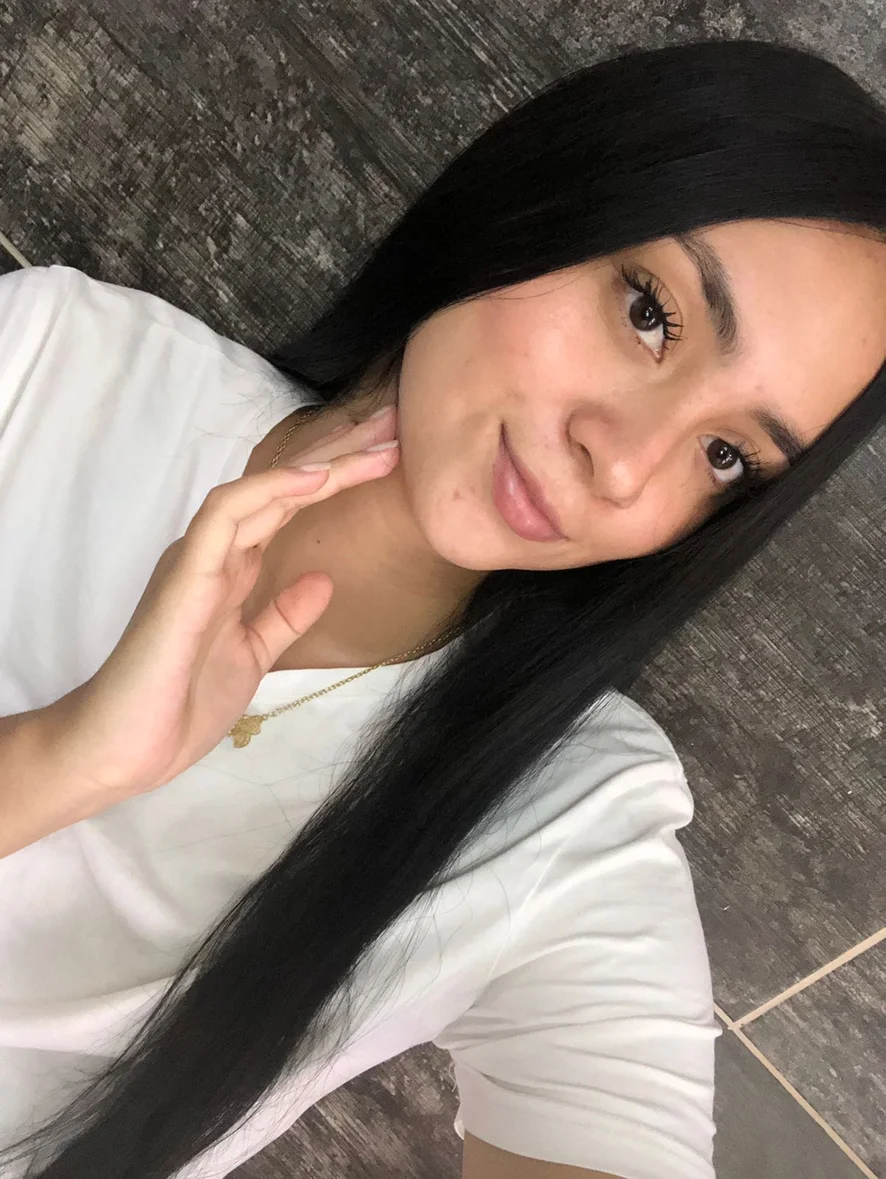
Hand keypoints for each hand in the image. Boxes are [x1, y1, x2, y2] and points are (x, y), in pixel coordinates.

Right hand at [45, 406, 399, 796]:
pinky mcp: (183, 578)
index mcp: (230, 570)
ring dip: (318, 465)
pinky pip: (224, 518)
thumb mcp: (254, 655)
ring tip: (372, 446)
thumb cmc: (180, 703)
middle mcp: (214, 554)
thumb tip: (323, 579)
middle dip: (340, 455)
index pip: (290, 509)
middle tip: (395, 425)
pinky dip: (270, 492)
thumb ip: (283, 616)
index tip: (391, 459)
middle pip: (282, 489)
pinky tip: (316, 478)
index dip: (338, 480)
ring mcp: (196, 561)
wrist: (123, 750)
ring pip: (260, 492)